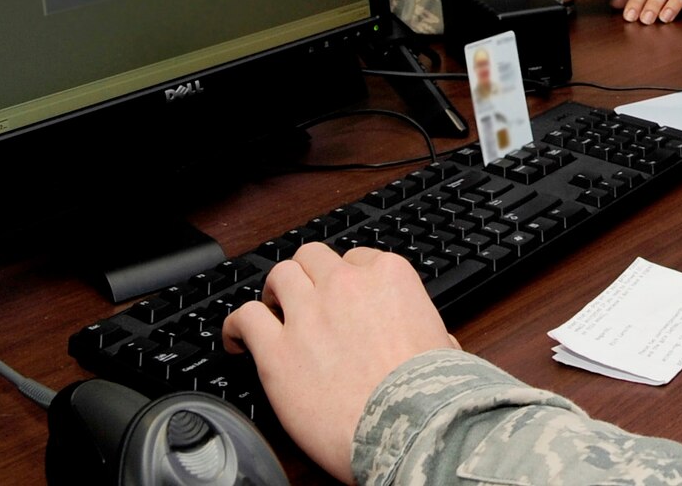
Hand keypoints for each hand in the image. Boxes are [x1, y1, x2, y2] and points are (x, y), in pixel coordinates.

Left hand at [223, 244, 456, 481]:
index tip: (344, 297)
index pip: (358, 259)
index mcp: (388, 276)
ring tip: (272, 310)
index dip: (348, 279)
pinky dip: (237, 325)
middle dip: (308, 275)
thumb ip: (429, 331)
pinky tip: (238, 338)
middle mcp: (345, 285)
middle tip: (305, 297)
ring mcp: (308, 313)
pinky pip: (244, 318)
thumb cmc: (430, 391)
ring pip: (279, 276)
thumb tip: (433, 342)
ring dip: (275, 291)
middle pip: (313, 257)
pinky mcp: (277, 350)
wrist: (407, 424)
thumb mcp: (444, 344)